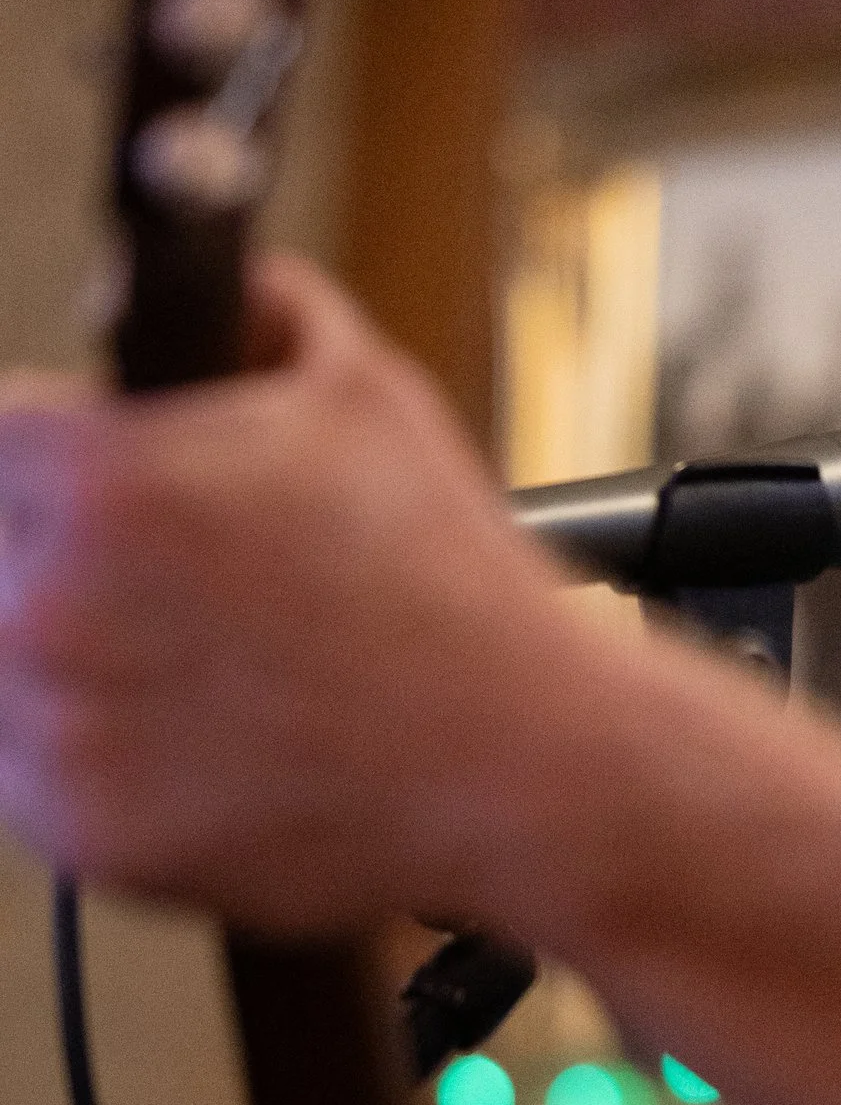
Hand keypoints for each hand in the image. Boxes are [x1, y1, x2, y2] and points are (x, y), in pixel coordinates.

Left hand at [0, 252, 580, 926]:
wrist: (524, 770)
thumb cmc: (457, 596)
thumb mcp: (369, 393)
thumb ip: (255, 304)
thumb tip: (176, 272)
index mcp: (102, 479)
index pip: (2, 439)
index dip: (73, 463)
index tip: (117, 498)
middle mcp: (54, 604)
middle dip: (71, 562)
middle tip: (188, 597)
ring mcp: (60, 729)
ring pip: (5, 669)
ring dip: (74, 664)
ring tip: (200, 672)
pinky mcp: (85, 833)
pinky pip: (33, 781)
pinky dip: (94, 766)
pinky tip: (197, 745)